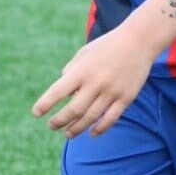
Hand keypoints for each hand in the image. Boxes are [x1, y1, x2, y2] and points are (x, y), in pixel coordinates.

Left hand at [32, 25, 154, 138]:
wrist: (139, 40)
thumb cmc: (108, 46)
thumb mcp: (85, 53)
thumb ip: (71, 70)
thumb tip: (64, 89)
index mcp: (82, 70)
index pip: (58, 91)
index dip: (45, 104)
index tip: (36, 113)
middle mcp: (96, 82)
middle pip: (73, 110)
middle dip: (59, 121)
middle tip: (51, 126)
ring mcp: (112, 91)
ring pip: (91, 117)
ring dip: (76, 128)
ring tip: (67, 134)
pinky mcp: (126, 98)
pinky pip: (110, 118)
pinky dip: (100, 129)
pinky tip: (91, 134)